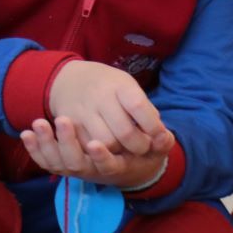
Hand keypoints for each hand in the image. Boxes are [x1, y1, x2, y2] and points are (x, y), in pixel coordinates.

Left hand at [20, 116, 169, 188]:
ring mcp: (77, 169)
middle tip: (62, 120)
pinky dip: (33, 149)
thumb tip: (164, 137)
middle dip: (66, 143)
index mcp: (117, 167)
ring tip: (38, 123)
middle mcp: (94, 172)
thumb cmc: (142, 154)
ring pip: (58, 162)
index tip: (95, 143)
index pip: (107, 165)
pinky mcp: (64, 164)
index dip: (101, 157)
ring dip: (47, 144)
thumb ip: (161, 143)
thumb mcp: (156, 150)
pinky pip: (46, 161)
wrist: (128, 167)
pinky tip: (26, 133)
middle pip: (76, 163)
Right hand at [48, 59, 172, 156]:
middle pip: (124, 132)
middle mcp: (100, 98)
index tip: (160, 135)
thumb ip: (145, 109)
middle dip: (140, 145)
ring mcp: (83, 112)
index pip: (138, 107)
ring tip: (127, 148)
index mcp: (120, 85)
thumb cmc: (110, 86)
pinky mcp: (71, 126)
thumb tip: (161, 135)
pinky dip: (103, 152)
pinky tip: (110, 147)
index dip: (153, 126)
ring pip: (107, 144)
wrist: (70, 80)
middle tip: (145, 147)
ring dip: (122, 152)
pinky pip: (90, 148)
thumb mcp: (129, 87)